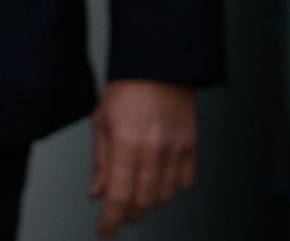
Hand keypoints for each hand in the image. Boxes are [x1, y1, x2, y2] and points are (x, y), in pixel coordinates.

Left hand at [90, 79, 196, 237]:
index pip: (118, 196)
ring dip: (148, 205)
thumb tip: (97, 193)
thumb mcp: (101, 122)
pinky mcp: (192, 147)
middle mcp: (154, 151)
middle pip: (143, 201)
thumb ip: (100, 162)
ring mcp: (176, 151)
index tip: (105, 232)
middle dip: (128, 215)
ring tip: (135, 201)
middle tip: (118, 217)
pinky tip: (158, 185)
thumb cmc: (127, 88)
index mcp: (126, 144)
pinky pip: (185, 183)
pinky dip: (170, 190)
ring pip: (165, 196)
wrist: (159, 66)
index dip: (111, 220)